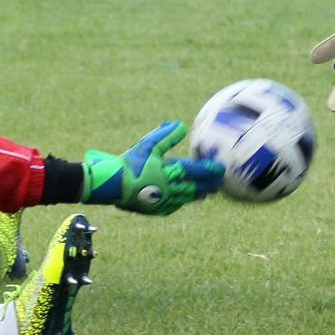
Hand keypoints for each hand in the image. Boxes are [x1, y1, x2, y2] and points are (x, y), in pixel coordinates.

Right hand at [81, 121, 223, 215]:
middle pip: (197, 187)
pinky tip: (183, 199)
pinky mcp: (157, 209)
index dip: (211, 169)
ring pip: (188, 198)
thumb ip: (166, 135)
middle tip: (218, 182)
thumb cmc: (131, 163)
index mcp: (172, 171)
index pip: (198, 171)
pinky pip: (175, 206)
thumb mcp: (148, 144)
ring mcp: (166, 201)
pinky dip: (183, 201)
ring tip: (206, 192)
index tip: (221, 168)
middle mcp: (173, 188)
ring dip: (199, 194)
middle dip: (209, 184)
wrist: (114, 185)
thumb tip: (181, 125)